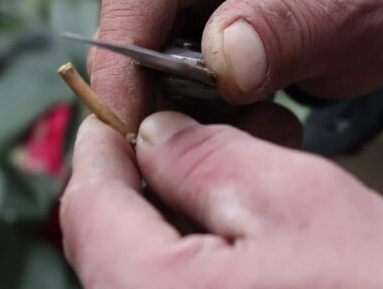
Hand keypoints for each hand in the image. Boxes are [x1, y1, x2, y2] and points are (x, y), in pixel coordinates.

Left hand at [61, 112, 382, 287]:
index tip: (119, 112)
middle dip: (139, 172)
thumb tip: (155, 135)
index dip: (102, 143)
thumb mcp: (295, 204)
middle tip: (174, 135)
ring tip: (216, 173)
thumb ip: (209, 160)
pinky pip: (165, 283)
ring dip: (167, 207)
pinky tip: (228, 223)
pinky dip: (185, 245)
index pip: (88, 201)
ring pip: (135, 257)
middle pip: (105, 232)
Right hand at [90, 0, 382, 127]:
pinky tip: (245, 112)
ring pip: (146, 54)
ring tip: (249, 123)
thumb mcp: (349, 3)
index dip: (121, 59)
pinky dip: (197, 101)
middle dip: (152, 93)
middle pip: (130, 24)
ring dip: (181, 103)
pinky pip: (170, 66)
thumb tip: (222, 65)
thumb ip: (287, 28)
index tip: (133, 129)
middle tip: (200, 143)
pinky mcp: (194, 17)